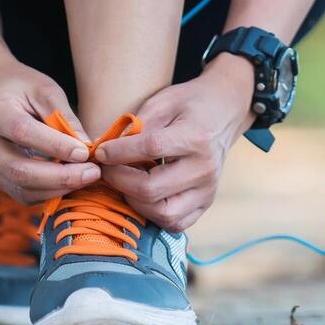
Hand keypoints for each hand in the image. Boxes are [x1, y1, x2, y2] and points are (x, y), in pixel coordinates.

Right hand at [0, 57, 99, 202]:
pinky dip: (50, 192)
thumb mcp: (46, 91)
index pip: (24, 133)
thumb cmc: (22, 88)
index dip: (57, 147)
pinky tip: (70, 182)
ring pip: (22, 189)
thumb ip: (65, 118)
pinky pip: (22, 194)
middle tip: (93, 173)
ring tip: (86, 177)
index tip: (86, 153)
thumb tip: (87, 148)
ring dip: (59, 188)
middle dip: (62, 176)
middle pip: (21, 170)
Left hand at [93, 54, 255, 231]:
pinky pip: (176, 223)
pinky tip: (144, 196)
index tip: (100, 151)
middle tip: (106, 169)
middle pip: (152, 189)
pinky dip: (154, 214)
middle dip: (119, 181)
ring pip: (163, 213)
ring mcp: (208, 190)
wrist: (224, 112)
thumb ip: (138, 126)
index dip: (118, 152)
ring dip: (135, 201)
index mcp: (196, 137)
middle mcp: (205, 169)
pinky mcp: (206, 203)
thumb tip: (106, 150)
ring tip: (125, 183)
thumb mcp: (163, 101)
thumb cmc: (190, 104)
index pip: (150, 149)